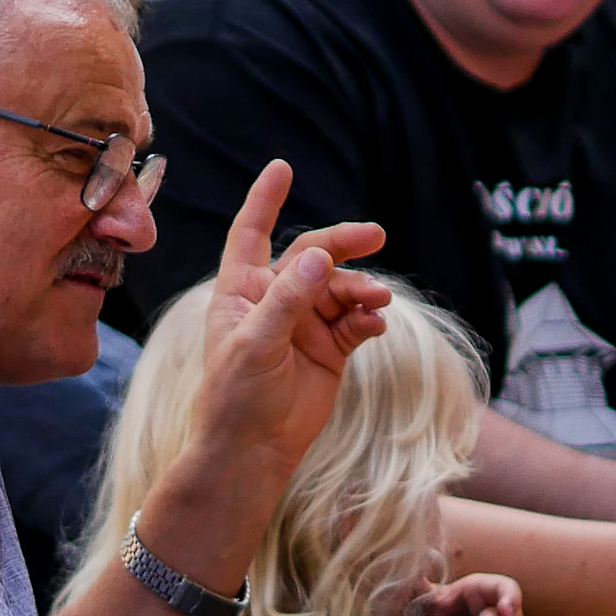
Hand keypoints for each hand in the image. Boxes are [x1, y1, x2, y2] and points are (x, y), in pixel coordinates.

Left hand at [192, 165, 393, 486]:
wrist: (255, 448)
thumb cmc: (236, 395)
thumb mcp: (255, 343)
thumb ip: (287, 299)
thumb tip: (319, 256)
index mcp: (242, 290)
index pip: (251, 233)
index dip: (264, 200)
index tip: (282, 167)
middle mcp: (274, 299)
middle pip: (312, 255)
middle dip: (342, 243)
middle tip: (375, 235)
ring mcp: (305, 322)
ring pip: (340, 288)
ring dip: (361, 288)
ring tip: (379, 299)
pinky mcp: (331, 347)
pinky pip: (356, 319)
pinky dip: (368, 316)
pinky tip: (376, 322)